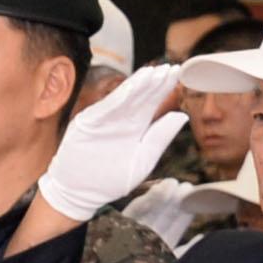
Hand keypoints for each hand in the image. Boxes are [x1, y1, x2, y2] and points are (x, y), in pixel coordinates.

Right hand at [38, 65, 186, 219]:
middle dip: (154, 82)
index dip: (164, 88)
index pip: (152, 103)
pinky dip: (119, 96)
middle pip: (141, 96)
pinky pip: (106, 107)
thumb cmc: (109, 181)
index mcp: (135, 128)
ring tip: (154, 72)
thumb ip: (160, 138)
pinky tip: (133, 86)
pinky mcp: (87, 123)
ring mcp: (103, 120)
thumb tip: (183, 116)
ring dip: (139, 84)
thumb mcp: (143, 161)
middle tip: (171, 68)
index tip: (178, 73)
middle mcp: (120, 120)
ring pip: (125, 98)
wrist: (79, 194)